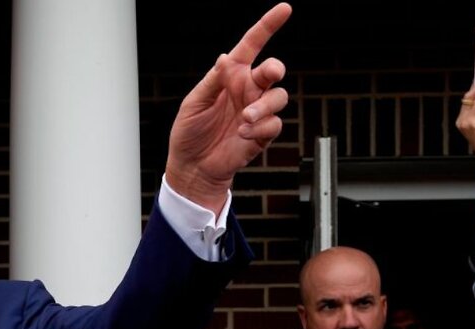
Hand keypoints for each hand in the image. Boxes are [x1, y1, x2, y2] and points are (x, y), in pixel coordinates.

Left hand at [166, 2, 291, 213]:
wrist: (192, 166)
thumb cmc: (190, 133)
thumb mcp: (194, 102)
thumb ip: (213, 81)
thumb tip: (225, 58)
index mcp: (231, 77)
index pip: (252, 46)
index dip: (267, 26)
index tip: (284, 9)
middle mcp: (247, 91)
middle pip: (273, 70)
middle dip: (274, 68)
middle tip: (267, 74)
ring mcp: (257, 111)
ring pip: (279, 97)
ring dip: (264, 106)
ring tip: (244, 118)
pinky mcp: (262, 133)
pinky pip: (274, 124)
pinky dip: (260, 127)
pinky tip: (242, 134)